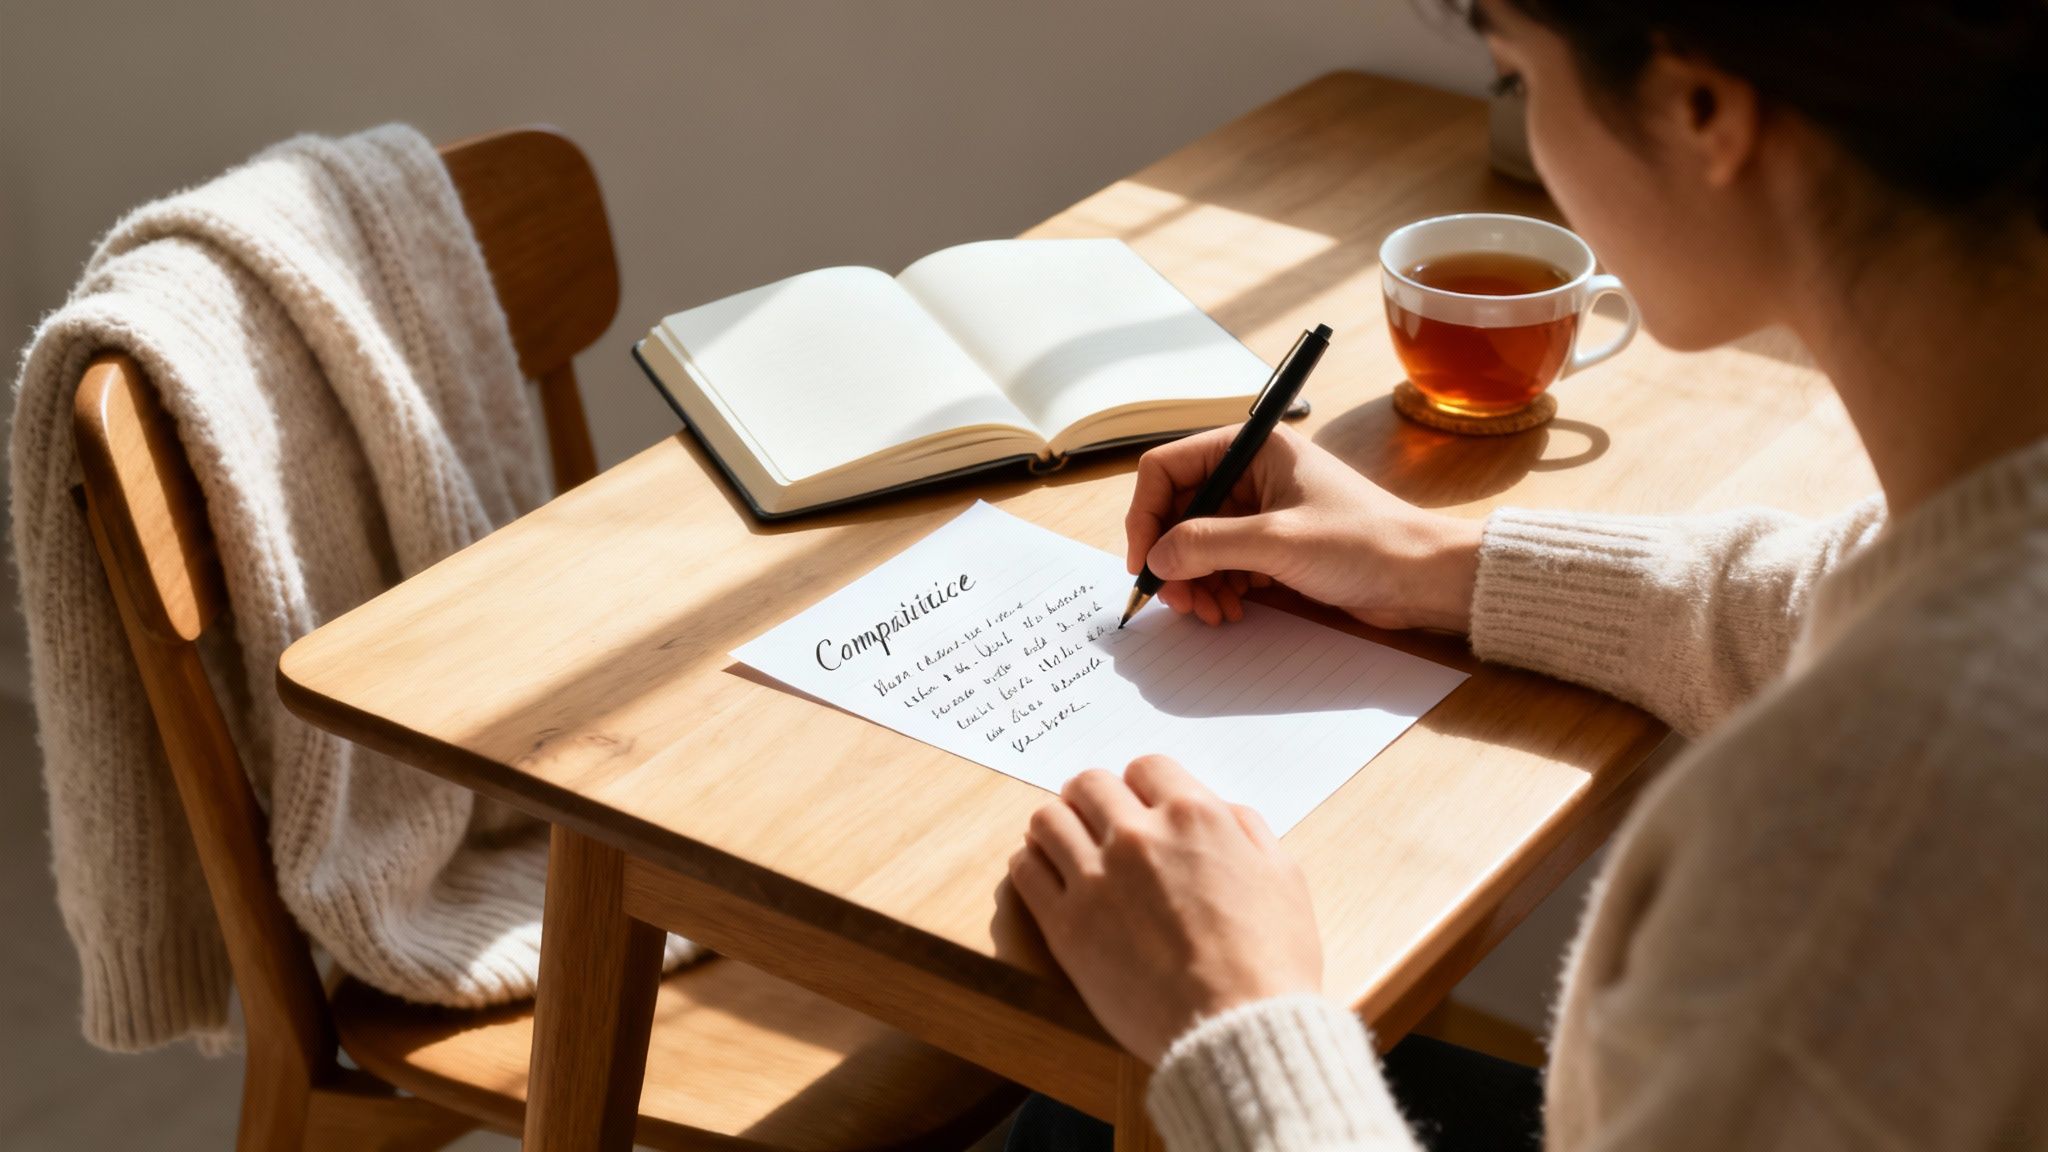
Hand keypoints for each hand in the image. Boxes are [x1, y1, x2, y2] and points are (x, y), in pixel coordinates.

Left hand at [1008, 755, 1322, 1064]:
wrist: (1237, 1028)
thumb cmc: (1270, 961)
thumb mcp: (1284, 877)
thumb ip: (1247, 830)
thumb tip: (1222, 812)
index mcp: (1193, 817)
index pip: (1145, 767)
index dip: (1142, 785)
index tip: (1140, 806)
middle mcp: (1138, 837)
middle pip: (1088, 785)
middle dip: (1093, 799)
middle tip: (1096, 822)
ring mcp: (1096, 879)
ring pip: (1048, 820)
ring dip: (1057, 826)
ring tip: (1067, 847)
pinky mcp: (1066, 925)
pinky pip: (1025, 871)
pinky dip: (1032, 865)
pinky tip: (1048, 877)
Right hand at [1126, 424, 1480, 630]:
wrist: (1422, 578)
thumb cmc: (1365, 543)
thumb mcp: (1277, 541)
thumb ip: (1207, 544)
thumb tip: (1155, 557)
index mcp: (1253, 448)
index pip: (1168, 468)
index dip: (1146, 514)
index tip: (1143, 560)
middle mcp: (1252, 473)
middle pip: (1179, 510)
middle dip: (1171, 557)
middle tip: (1174, 600)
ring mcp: (1262, 511)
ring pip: (1197, 543)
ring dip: (1193, 580)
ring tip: (1208, 612)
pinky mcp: (1273, 545)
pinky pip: (1223, 564)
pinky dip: (1216, 589)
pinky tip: (1229, 611)